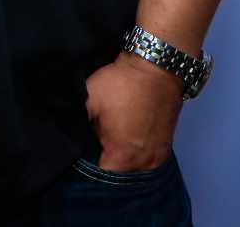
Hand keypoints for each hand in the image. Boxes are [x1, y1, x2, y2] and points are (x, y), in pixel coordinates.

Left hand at [85, 52, 183, 171]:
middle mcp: (143, 163)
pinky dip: (136, 152)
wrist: (157, 68)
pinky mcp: (166, 146)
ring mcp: (158, 156)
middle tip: (94, 139)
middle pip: (118, 171)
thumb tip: (73, 135)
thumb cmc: (120, 85)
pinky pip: (146, 158)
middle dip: (105, 158)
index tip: (82, 148)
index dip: (88, 162)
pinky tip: (126, 136)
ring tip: (110, 137)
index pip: (101, 173)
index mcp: (123, 155)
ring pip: (133, 166)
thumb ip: (79, 123)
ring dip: (122, 156)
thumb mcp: (90, 99)